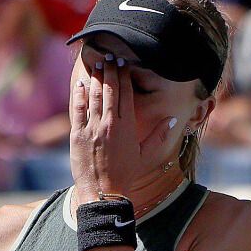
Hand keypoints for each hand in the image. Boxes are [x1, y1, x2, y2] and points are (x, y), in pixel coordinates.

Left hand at [69, 54, 177, 199]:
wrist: (103, 193)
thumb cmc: (126, 174)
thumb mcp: (147, 155)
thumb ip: (160, 136)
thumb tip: (172, 119)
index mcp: (127, 126)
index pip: (126, 94)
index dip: (124, 76)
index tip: (123, 64)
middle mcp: (109, 124)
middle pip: (110, 90)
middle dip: (109, 71)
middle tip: (109, 57)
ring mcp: (92, 128)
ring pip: (93, 96)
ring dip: (95, 78)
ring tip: (97, 64)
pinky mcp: (77, 135)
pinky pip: (77, 110)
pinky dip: (79, 95)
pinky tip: (80, 82)